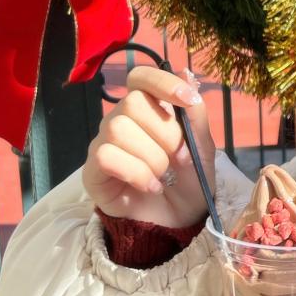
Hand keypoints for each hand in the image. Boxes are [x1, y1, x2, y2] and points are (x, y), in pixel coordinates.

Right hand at [82, 65, 214, 227]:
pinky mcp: (93, 171)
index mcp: (147, 109)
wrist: (178, 222)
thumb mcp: (203, 148)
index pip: (141, 77)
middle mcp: (120, 121)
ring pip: (118, 128)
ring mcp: (103, 144)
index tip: (187, 99)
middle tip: (178, 158)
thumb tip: (185, 74)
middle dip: (166, 133)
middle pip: (132, 102)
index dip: (162, 81)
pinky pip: (106, 155)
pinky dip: (137, 173)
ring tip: (164, 176)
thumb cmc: (188, 182)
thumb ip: (195, 115)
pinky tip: (152, 187)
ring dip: (152, 157)